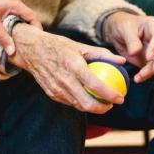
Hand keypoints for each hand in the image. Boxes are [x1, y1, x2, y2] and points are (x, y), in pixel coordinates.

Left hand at [0, 0, 41, 54]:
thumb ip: (3, 38)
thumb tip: (12, 51)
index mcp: (13, 3)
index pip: (32, 16)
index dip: (37, 28)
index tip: (37, 39)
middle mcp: (12, 0)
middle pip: (27, 15)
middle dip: (29, 28)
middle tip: (29, 41)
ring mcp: (6, 0)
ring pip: (18, 15)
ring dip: (20, 25)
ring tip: (20, 38)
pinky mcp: (0, 3)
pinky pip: (11, 13)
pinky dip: (13, 22)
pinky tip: (9, 31)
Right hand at [8, 24, 125, 113]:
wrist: (31, 50)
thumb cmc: (57, 46)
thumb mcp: (79, 45)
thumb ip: (102, 54)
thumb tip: (122, 61)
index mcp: (73, 66)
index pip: (95, 85)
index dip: (110, 95)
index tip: (120, 98)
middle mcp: (64, 80)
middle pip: (87, 103)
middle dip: (103, 108)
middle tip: (111, 104)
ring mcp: (56, 89)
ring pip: (78, 106)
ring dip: (92, 108)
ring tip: (101, 103)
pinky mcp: (51, 93)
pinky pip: (69, 102)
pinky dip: (80, 102)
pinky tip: (86, 97)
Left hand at [104, 12, 153, 82]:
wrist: (117, 31)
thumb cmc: (122, 25)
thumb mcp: (124, 29)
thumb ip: (131, 40)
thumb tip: (135, 52)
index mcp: (153, 25)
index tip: (148, 57)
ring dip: (152, 71)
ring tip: (140, 77)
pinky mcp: (151, 59)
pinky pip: (152, 68)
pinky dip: (146, 74)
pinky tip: (138, 78)